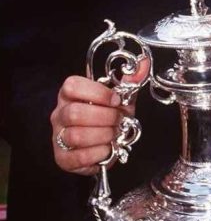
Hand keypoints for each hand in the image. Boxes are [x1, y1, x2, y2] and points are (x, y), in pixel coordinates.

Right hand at [50, 59, 148, 174]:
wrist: (102, 146)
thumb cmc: (107, 119)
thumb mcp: (120, 99)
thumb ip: (130, 82)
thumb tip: (143, 62)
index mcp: (70, 95)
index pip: (73, 86)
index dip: (98, 93)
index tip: (117, 100)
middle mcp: (60, 114)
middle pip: (75, 113)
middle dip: (105, 118)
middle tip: (118, 121)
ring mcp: (58, 136)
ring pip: (76, 135)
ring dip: (103, 136)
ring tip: (114, 135)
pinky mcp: (62, 158)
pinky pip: (78, 156)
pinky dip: (98, 154)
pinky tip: (106, 149)